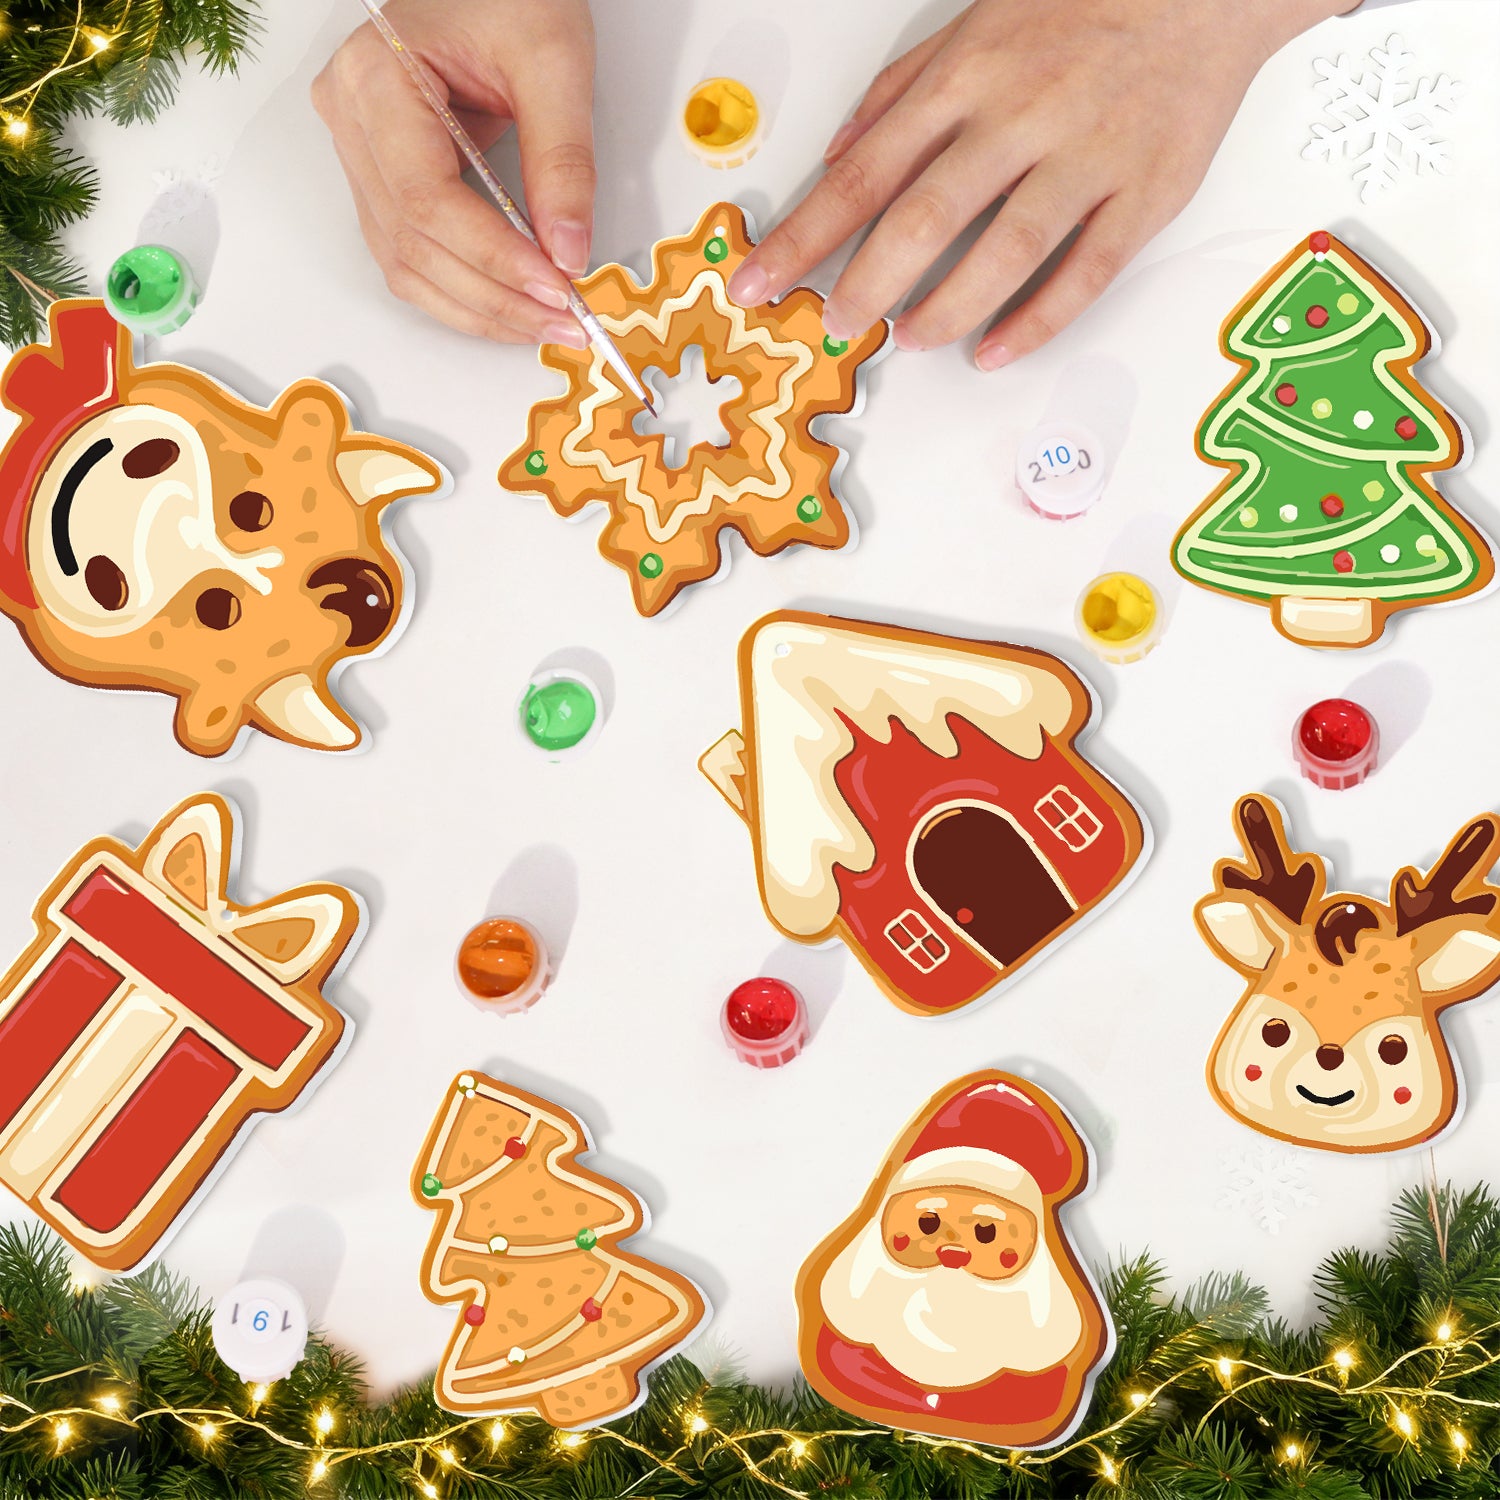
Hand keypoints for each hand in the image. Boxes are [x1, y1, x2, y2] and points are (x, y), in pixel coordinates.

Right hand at [313, 0, 595, 344]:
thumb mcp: (553, 61)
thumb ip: (563, 160)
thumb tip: (567, 252)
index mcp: (375, 78)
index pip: (429, 200)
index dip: (494, 258)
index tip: (556, 287)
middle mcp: (350, 120)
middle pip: (415, 243)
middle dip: (495, 296)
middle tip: (564, 321)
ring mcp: (358, 153)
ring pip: (407, 264)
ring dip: (479, 307)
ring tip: (544, 322)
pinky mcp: (382, 177)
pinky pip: (412, 255)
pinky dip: (463, 290)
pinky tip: (511, 305)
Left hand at [727, 0, 1346, 366]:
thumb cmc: (1078, 9)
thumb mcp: (970, 28)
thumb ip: (899, 94)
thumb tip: (837, 157)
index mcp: (966, 79)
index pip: (863, 174)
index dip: (804, 235)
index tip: (757, 283)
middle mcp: (1020, 119)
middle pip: (925, 217)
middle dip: (868, 281)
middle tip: (837, 323)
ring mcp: (1086, 159)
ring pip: (1005, 251)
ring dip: (947, 307)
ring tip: (911, 337)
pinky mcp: (1144, 194)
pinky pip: (1084, 272)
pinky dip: (1035, 321)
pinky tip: (993, 352)